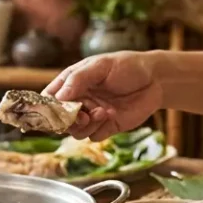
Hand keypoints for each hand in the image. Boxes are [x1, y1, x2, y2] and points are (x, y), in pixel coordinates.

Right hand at [45, 52, 163, 140]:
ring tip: (102, 112)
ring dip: (85, 125)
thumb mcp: (100, 66)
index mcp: (71, 84)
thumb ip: (78, 79)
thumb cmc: (126, 66)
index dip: (47, 108)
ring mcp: (91, 115)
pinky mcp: (106, 127)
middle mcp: (79, 101)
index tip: (54, 110)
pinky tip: (112, 114)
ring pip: (75, 132)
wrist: (155, 80)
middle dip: (69, 120)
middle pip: (60, 120)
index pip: (49, 99)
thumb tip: (59, 97)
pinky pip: (93, 136)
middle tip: (82, 115)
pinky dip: (99, 129)